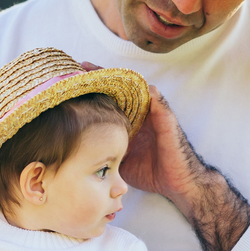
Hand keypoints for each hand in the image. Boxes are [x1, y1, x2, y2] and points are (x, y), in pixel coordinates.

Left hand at [81, 62, 249, 250]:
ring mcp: (154, 114)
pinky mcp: (168, 121)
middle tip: (81, 66)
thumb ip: (104, 151)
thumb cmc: (151, 172)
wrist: (179, 184)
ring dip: (122, 80)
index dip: (92, 90)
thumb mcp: (120, 159)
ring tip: (103, 71)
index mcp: (128, 122)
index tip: (70, 80)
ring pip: (138, 91)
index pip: (108, 100)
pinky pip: (160, 104)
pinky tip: (144, 87)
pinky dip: (152, 95)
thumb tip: (78, 151)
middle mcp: (140, 114)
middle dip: (101, 77)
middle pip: (120, 90)